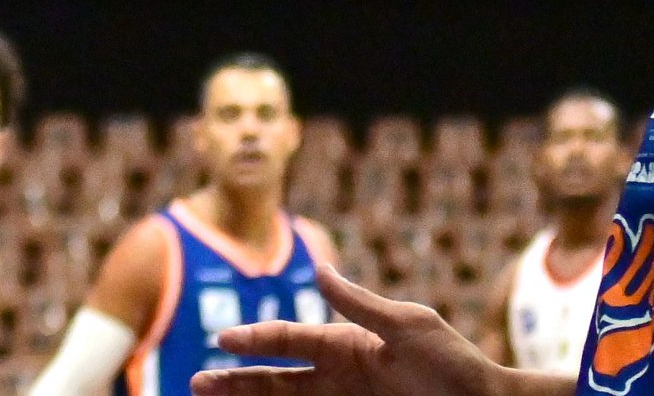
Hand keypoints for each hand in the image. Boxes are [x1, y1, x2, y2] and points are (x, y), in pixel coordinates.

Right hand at [192, 266, 509, 395]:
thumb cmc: (455, 365)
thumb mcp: (410, 326)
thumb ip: (361, 304)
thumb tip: (317, 270)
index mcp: (347, 344)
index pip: (289, 341)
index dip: (254, 340)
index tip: (222, 342)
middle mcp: (338, 375)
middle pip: (275, 378)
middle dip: (236, 381)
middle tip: (198, 384)